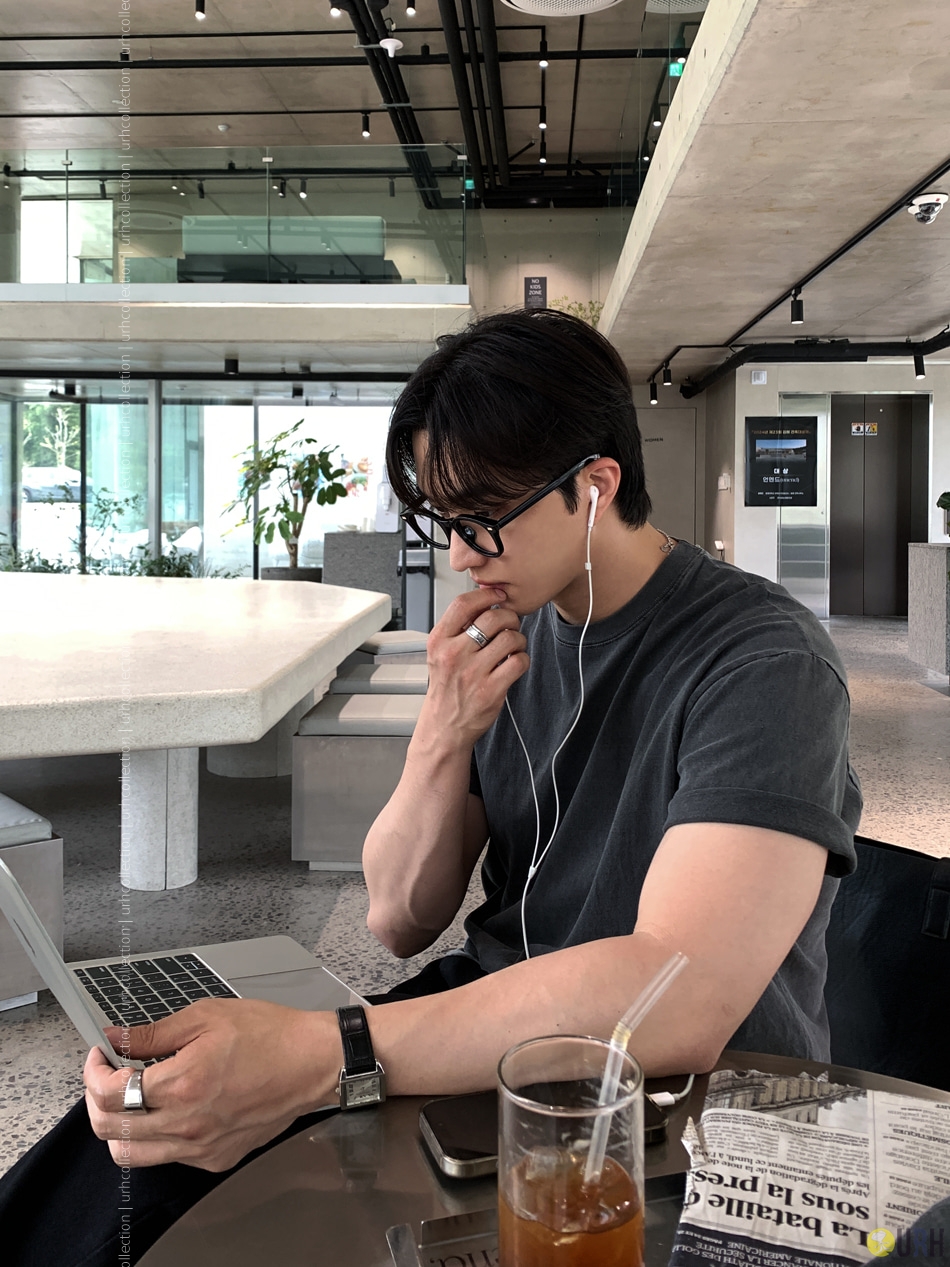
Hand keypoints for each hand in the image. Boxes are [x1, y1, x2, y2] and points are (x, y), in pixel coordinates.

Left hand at [83, 1000, 339, 1170]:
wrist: (312, 1062)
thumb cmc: (269, 1034)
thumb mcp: (207, 1016)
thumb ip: (155, 1032)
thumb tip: (116, 1037)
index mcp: (182, 1084)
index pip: (110, 1094)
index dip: (93, 1072)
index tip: (99, 1056)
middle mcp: (187, 1123)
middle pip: (111, 1129)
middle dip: (96, 1100)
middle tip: (105, 1076)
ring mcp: (201, 1147)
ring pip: (131, 1154)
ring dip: (118, 1126)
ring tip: (129, 1098)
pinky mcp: (215, 1158)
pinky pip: (167, 1157)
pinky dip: (155, 1137)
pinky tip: (168, 1109)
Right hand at [423, 589, 528, 745]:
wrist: (444, 725)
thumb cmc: (445, 687)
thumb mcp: (439, 653)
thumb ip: (457, 628)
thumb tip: (485, 601)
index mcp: (439, 641)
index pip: (463, 604)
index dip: (486, 594)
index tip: (497, 596)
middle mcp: (454, 655)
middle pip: (492, 617)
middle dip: (509, 617)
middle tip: (510, 624)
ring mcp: (473, 673)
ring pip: (510, 638)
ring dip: (518, 639)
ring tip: (513, 646)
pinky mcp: (491, 690)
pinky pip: (519, 662)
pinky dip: (523, 659)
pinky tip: (514, 663)